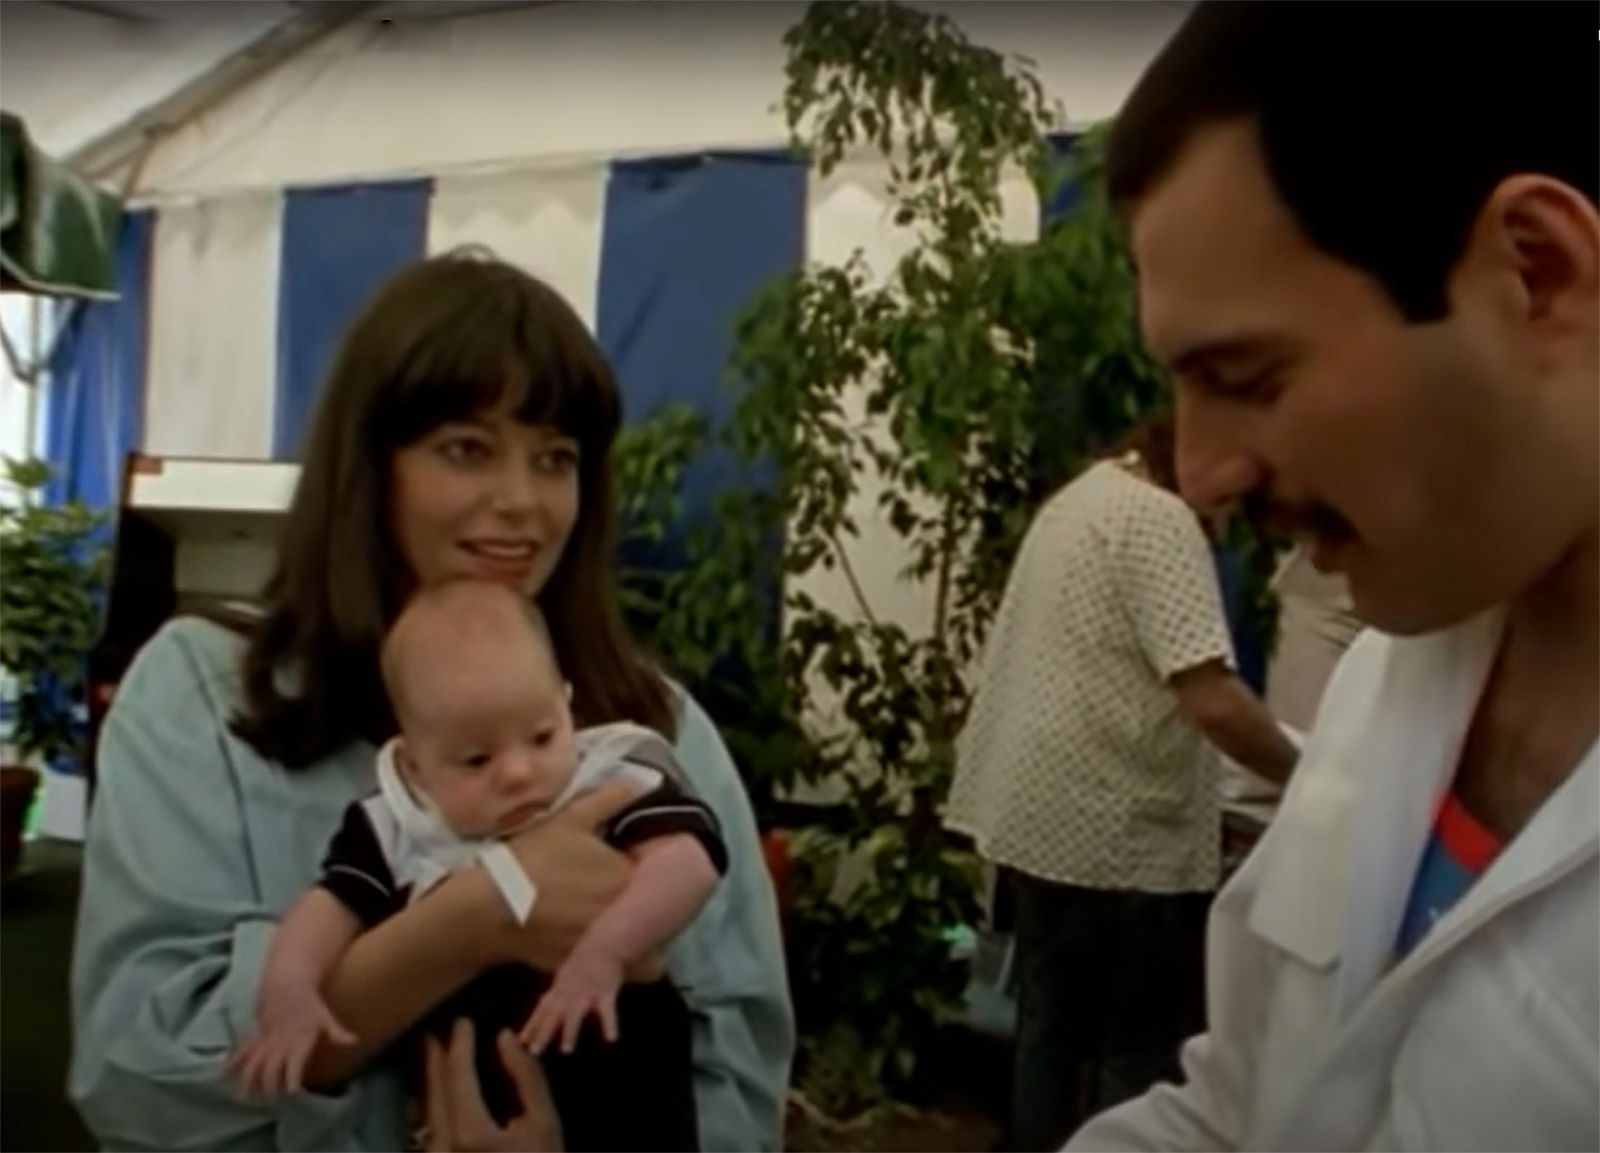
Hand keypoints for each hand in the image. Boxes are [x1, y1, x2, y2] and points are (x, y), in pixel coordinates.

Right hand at [229, 990, 354, 1098]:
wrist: (287, 983)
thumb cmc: (310, 1004)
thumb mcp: (325, 1017)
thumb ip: (337, 1032)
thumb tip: (354, 1042)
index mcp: (299, 1041)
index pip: (295, 1064)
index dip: (293, 1078)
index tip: (292, 1092)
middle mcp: (280, 1043)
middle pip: (270, 1070)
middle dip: (268, 1087)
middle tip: (269, 1103)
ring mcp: (265, 1040)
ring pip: (252, 1064)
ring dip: (247, 1081)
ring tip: (244, 1098)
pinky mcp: (255, 1036)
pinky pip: (242, 1051)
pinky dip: (233, 1063)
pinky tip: (224, 1076)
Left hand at [423, 1020, 561, 1151]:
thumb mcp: (544, 1122)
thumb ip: (525, 1077)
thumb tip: (504, 1036)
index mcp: (470, 1132)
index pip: (458, 1076)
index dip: (459, 1044)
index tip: (462, 1022)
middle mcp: (442, 1144)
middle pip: (433, 1090)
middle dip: (434, 1057)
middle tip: (435, 1030)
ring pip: (424, 1109)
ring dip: (428, 1077)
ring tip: (433, 1052)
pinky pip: (426, 1125)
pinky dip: (430, 1100)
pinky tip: (436, 1088)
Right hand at [490, 782, 642, 970]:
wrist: (487, 910)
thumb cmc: (530, 859)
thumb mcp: (571, 818)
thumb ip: (612, 798)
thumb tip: (646, 784)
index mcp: (625, 877)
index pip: (658, 874)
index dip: (647, 866)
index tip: (632, 860)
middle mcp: (622, 915)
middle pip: (653, 910)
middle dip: (645, 899)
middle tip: (624, 886)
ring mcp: (604, 945)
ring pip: (643, 944)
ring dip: (639, 932)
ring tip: (618, 916)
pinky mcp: (585, 966)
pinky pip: (619, 968)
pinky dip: (618, 957)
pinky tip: (599, 939)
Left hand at [519, 948, 624, 1054]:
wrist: (605, 943)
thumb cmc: (586, 958)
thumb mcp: (566, 973)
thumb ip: (558, 990)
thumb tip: (546, 1004)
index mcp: (559, 988)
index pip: (542, 1009)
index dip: (531, 1024)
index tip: (520, 1041)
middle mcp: (569, 992)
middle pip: (553, 1014)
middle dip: (543, 1032)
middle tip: (534, 1051)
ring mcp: (587, 992)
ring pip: (575, 1014)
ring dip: (570, 1031)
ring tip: (566, 1050)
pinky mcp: (606, 992)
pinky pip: (607, 1011)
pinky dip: (610, 1024)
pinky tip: (611, 1038)